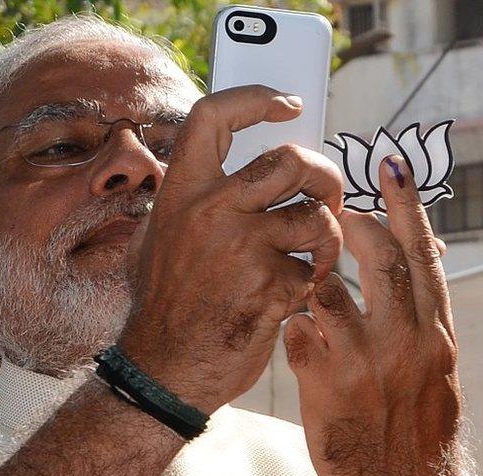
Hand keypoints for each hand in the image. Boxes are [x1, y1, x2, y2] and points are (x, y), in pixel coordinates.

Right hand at [119, 85, 343, 413]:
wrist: (165, 368)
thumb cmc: (164, 304)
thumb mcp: (156, 239)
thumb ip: (189, 201)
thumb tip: (233, 170)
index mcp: (182, 193)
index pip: (214, 116)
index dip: (256, 99)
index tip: (288, 104)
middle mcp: (212, 211)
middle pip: (291, 160)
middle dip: (323, 175)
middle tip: (326, 193)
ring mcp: (243, 249)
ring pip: (317, 218)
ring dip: (327, 237)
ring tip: (315, 254)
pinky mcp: (272, 287)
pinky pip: (316, 269)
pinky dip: (313, 283)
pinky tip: (293, 296)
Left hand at [285, 155, 477, 475]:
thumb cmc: (414, 421)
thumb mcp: (433, 365)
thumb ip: (416, 314)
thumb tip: (408, 261)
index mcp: (435, 329)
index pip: (423, 254)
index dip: (406, 206)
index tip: (389, 163)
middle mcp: (407, 340)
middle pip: (381, 259)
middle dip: (353, 224)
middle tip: (332, 208)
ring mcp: (365, 362)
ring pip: (329, 289)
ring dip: (311, 272)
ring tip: (303, 268)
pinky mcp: (326, 386)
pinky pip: (297, 333)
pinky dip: (290, 322)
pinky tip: (289, 328)